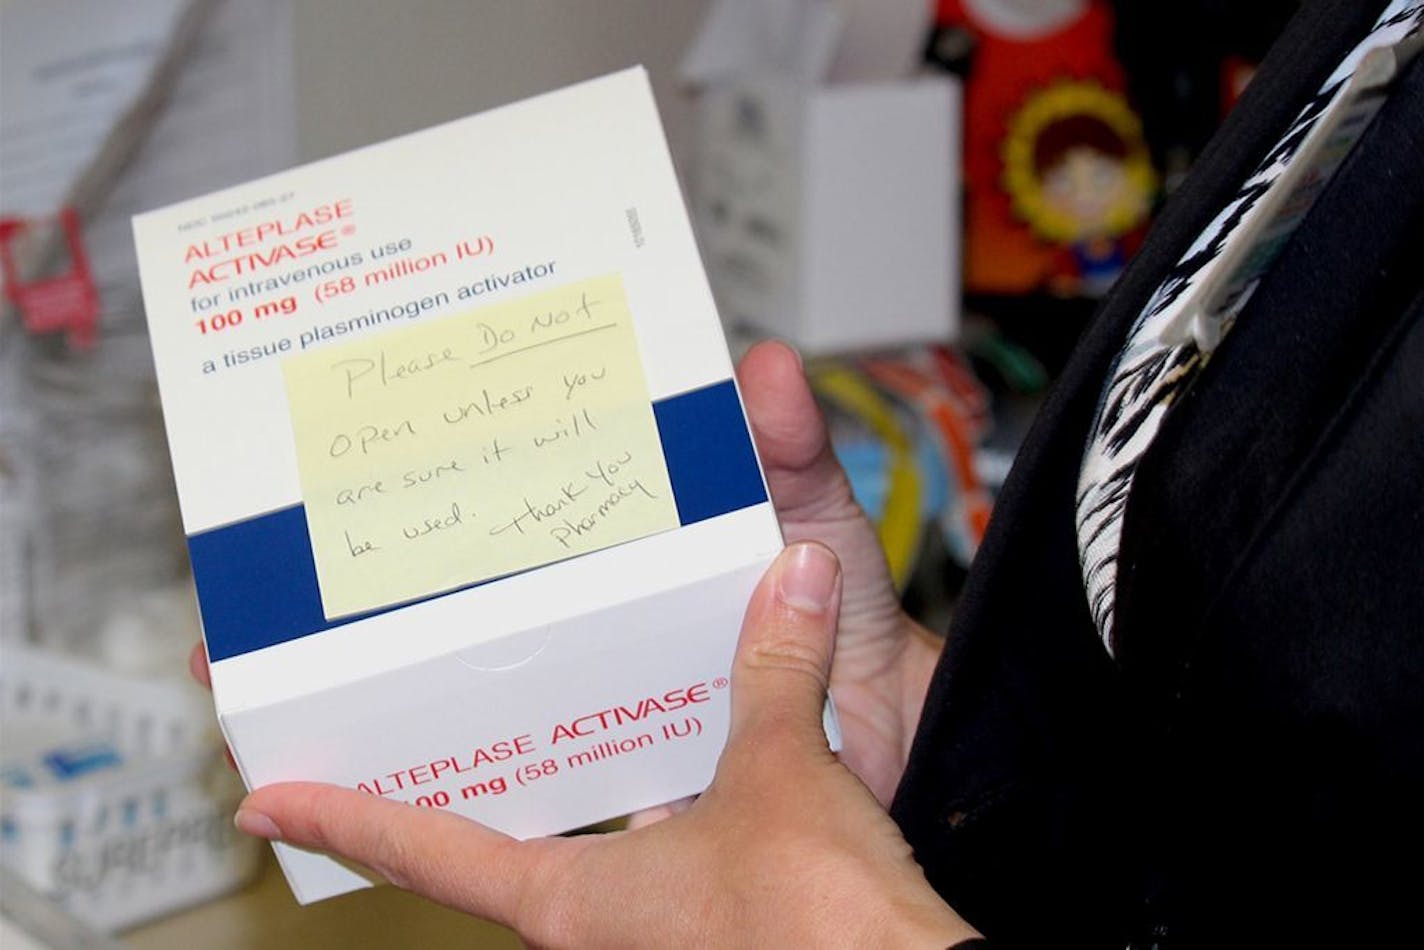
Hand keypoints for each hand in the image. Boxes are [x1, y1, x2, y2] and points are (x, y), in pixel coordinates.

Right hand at [190, 341, 943, 803]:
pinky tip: (397, 791)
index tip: (323, 507)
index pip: (504, 530)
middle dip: (355, 625)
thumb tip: (764, 364)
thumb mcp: (813, 516)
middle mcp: (596, 629)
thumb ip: (791, 450)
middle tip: (252, 617)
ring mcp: (601, 707)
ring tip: (281, 704)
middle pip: (458, 625)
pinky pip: (534, 790)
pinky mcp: (621, 778)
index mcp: (623, 557)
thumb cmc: (854, 613)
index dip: (420, 522)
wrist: (902, 734)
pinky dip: (465, 798)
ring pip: (475, 710)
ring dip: (385, 712)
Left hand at [233, 543, 976, 946]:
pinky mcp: (716, 917)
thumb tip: (792, 573)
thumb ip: (775, 668)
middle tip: (407, 722)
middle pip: (498, 845)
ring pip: (582, 843)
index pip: (429, 851)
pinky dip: (658, 788)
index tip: (270, 800)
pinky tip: (677, 735)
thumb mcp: (781, 774)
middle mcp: (601, 920)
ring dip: (564, 782)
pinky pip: (665, 840)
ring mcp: (656, 927)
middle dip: (456, 787)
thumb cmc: (817, 918)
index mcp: (577, 898)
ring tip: (536, 704)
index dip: (347, 818)